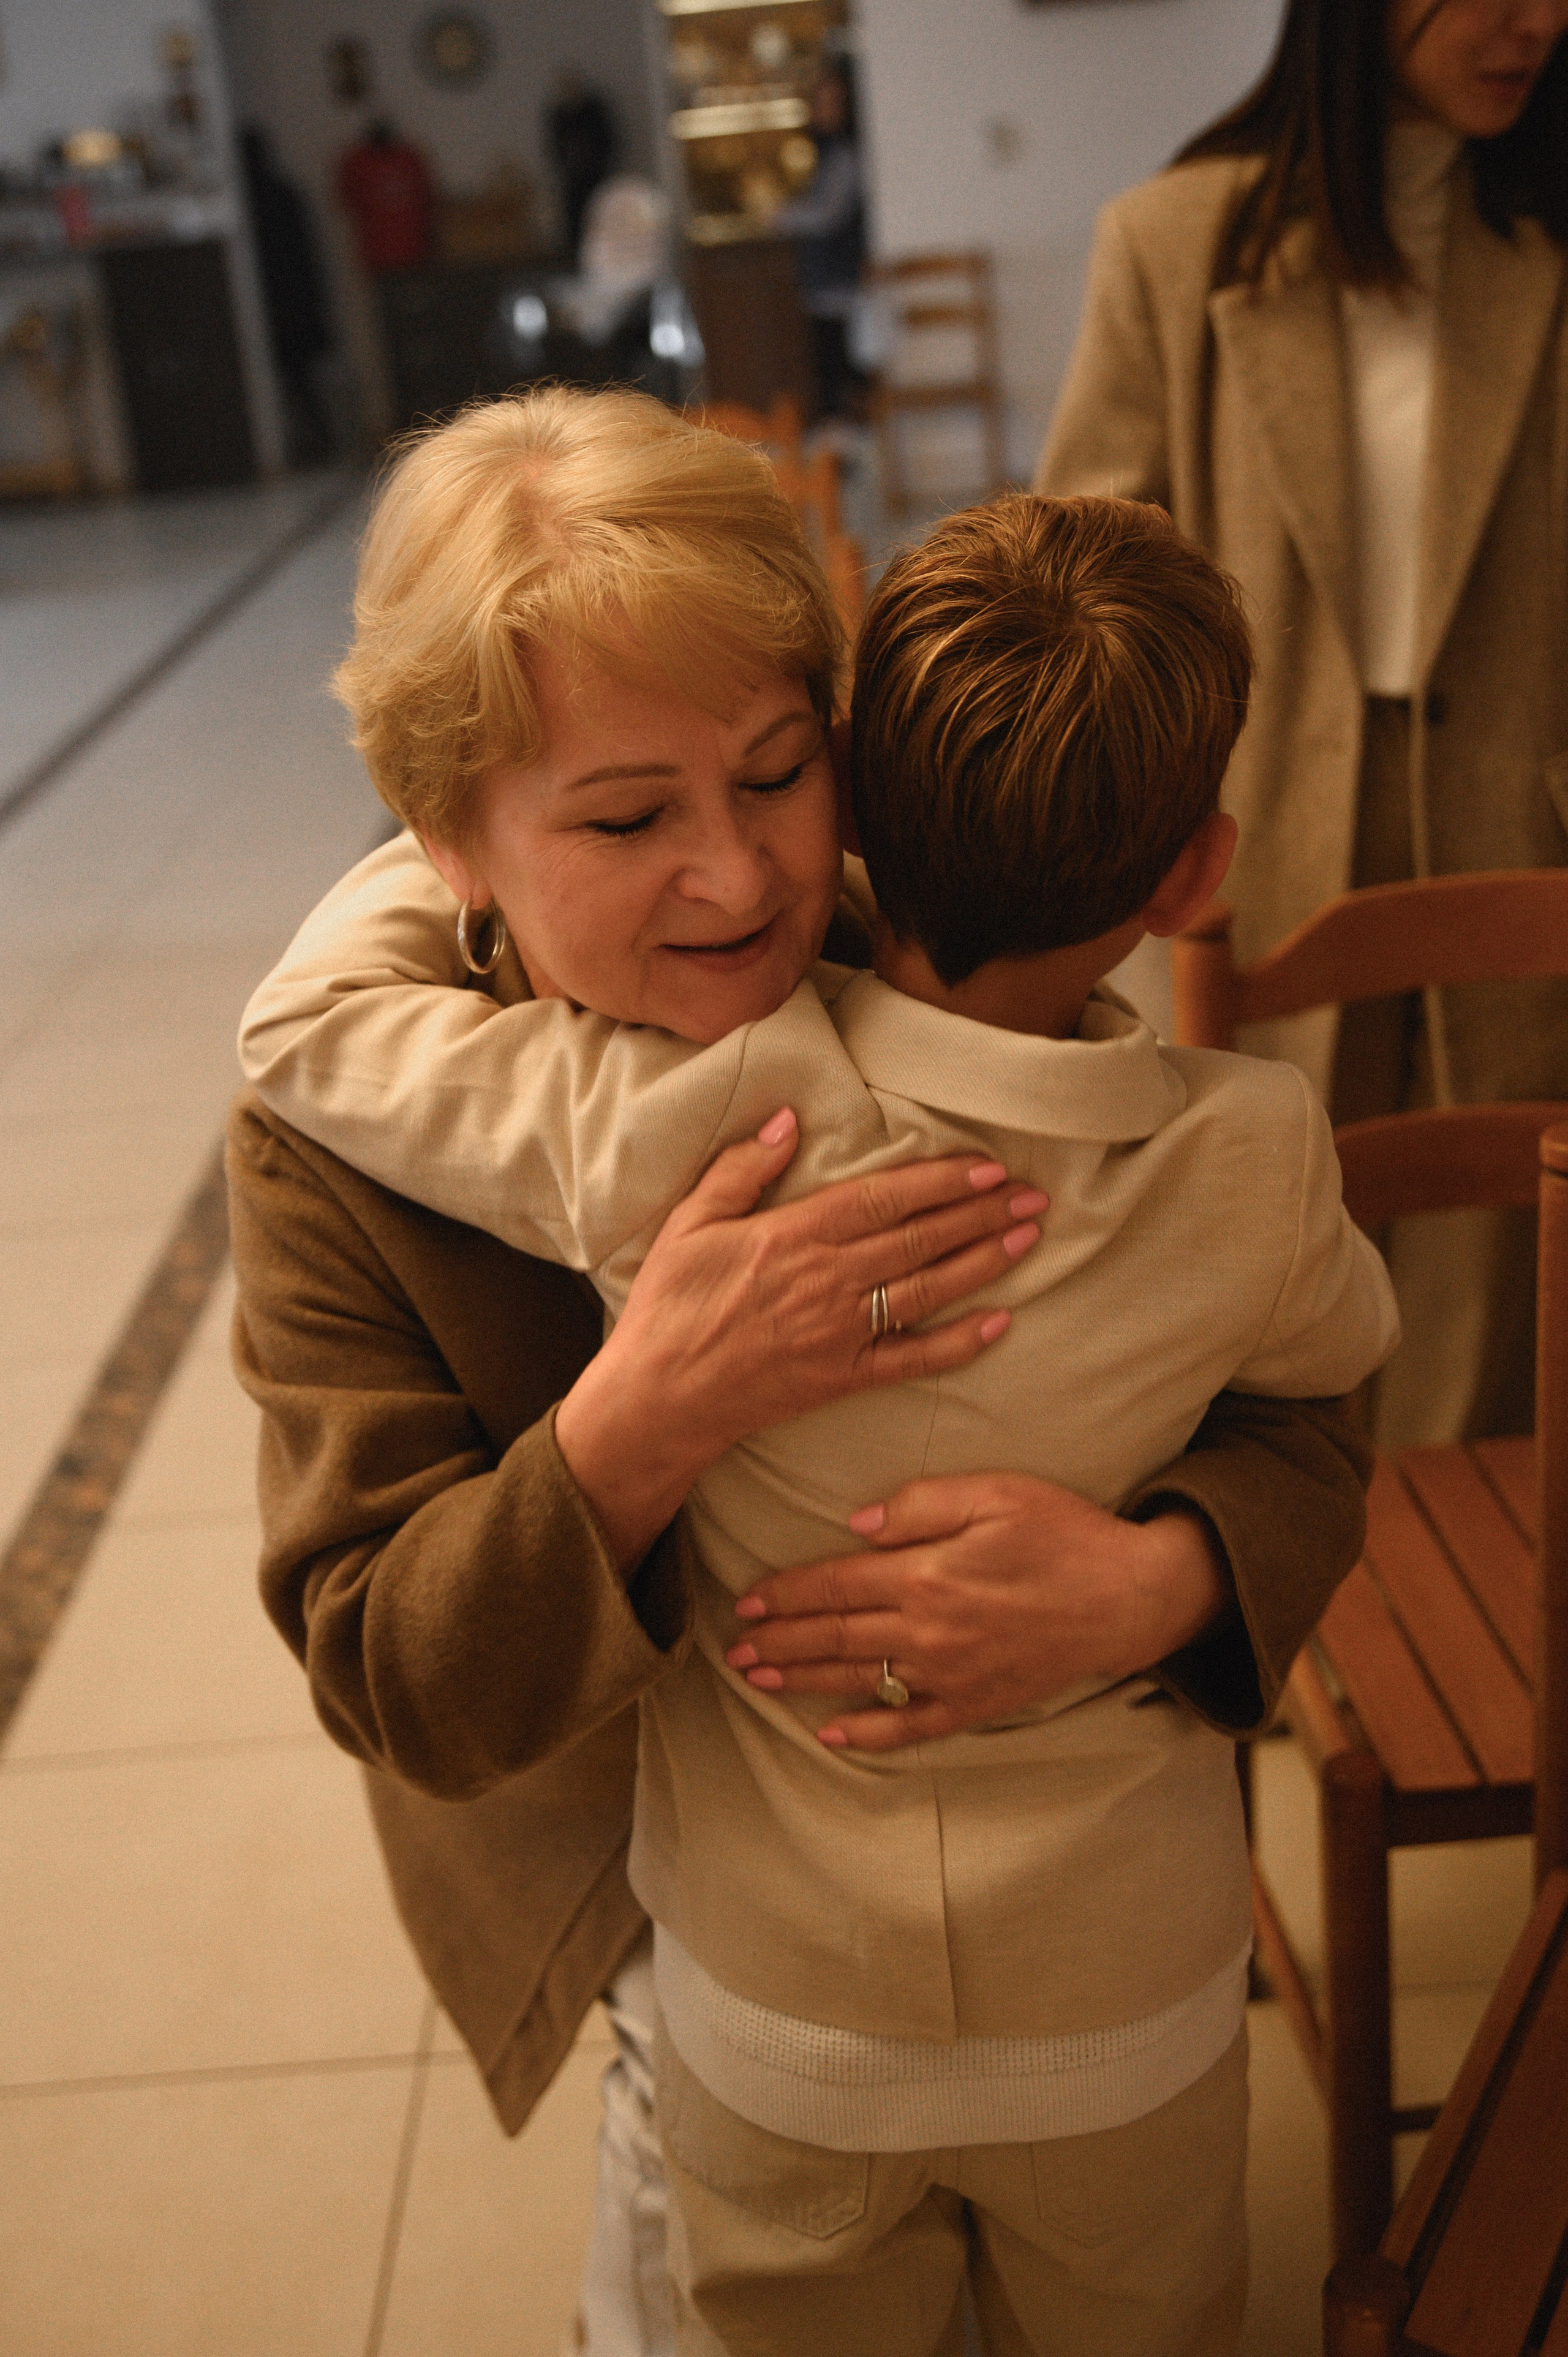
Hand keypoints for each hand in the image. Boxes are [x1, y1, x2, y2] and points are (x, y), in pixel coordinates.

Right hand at [554, 1110, 1045, 1568]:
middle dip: (981, 1213)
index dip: (940, 1181)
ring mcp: (840, 1333)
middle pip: (919, 1238)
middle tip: (1033, 1194)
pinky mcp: (844, 1378)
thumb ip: (740, 1169)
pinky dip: (961, 1343)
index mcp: (791, 1236)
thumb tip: (787, 1119)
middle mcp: (826, 1281)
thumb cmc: (668, 1307)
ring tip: (1029, 1236)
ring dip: (985, 1262)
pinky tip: (1001, 1321)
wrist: (659, 1398)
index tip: (987, 1165)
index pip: (883, 1199)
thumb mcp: (689, 1224)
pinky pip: (914, 1359)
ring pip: (928, 1289)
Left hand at [723, 1472, 1231, 1750]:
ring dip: (802, 1682)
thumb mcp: (995, 1493)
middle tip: (734, 1650)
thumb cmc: (1064, 1533)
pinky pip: (909, 1727)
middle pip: (835, 1637)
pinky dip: (866, 1734)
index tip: (748, 1600)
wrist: (1129, 1598)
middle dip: (778, 1643)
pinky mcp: (974, 1702)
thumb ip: (920, 1505)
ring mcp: (949, 1674)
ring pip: (858, 1682)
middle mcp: (928, 1631)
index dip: (786, 1594)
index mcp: (926, 1575)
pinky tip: (830, 1736)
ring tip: (758, 1681)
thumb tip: (856, 1526)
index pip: (835, 1585)